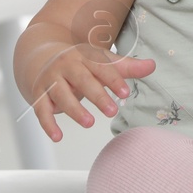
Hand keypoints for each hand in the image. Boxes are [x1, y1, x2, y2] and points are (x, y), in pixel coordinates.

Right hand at [29, 45, 154, 141]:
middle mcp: (66, 66)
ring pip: (61, 95)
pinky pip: (41, 110)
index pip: (101, 67)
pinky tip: (57, 137)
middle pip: (82, 80)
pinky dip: (48, 124)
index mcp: (84, 55)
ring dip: (75, 110)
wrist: (41, 56)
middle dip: (97, 95)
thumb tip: (152, 65)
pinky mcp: (39, 94)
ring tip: (90, 123)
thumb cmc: (80, 63)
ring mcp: (51, 80)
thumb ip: (126, 67)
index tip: (126, 93)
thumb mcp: (101, 61)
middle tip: (113, 111)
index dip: (113, 80)